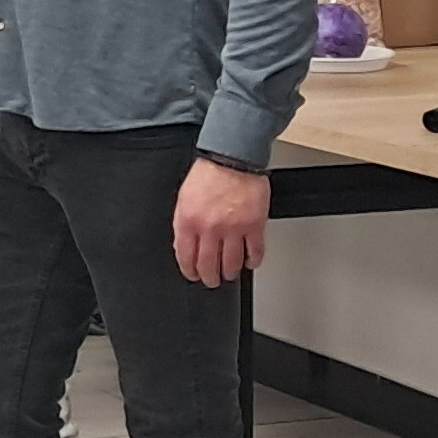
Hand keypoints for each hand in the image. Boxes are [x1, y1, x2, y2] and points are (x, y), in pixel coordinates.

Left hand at [172, 159, 269, 286]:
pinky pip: (255, 252)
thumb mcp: (184, 199)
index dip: (190, 271)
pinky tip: (250, 262)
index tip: (193, 275)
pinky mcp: (255, 225)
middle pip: (209, 266)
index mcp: (189, 221)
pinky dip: (253, 261)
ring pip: (232, 264)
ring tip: (230, 273)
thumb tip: (183, 246)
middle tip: (212, 280)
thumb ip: (182, 224)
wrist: (232, 157)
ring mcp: (234, 229)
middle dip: (209, 278)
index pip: (186, 257)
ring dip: (230, 272)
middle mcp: (210, 228)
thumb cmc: (208, 173)